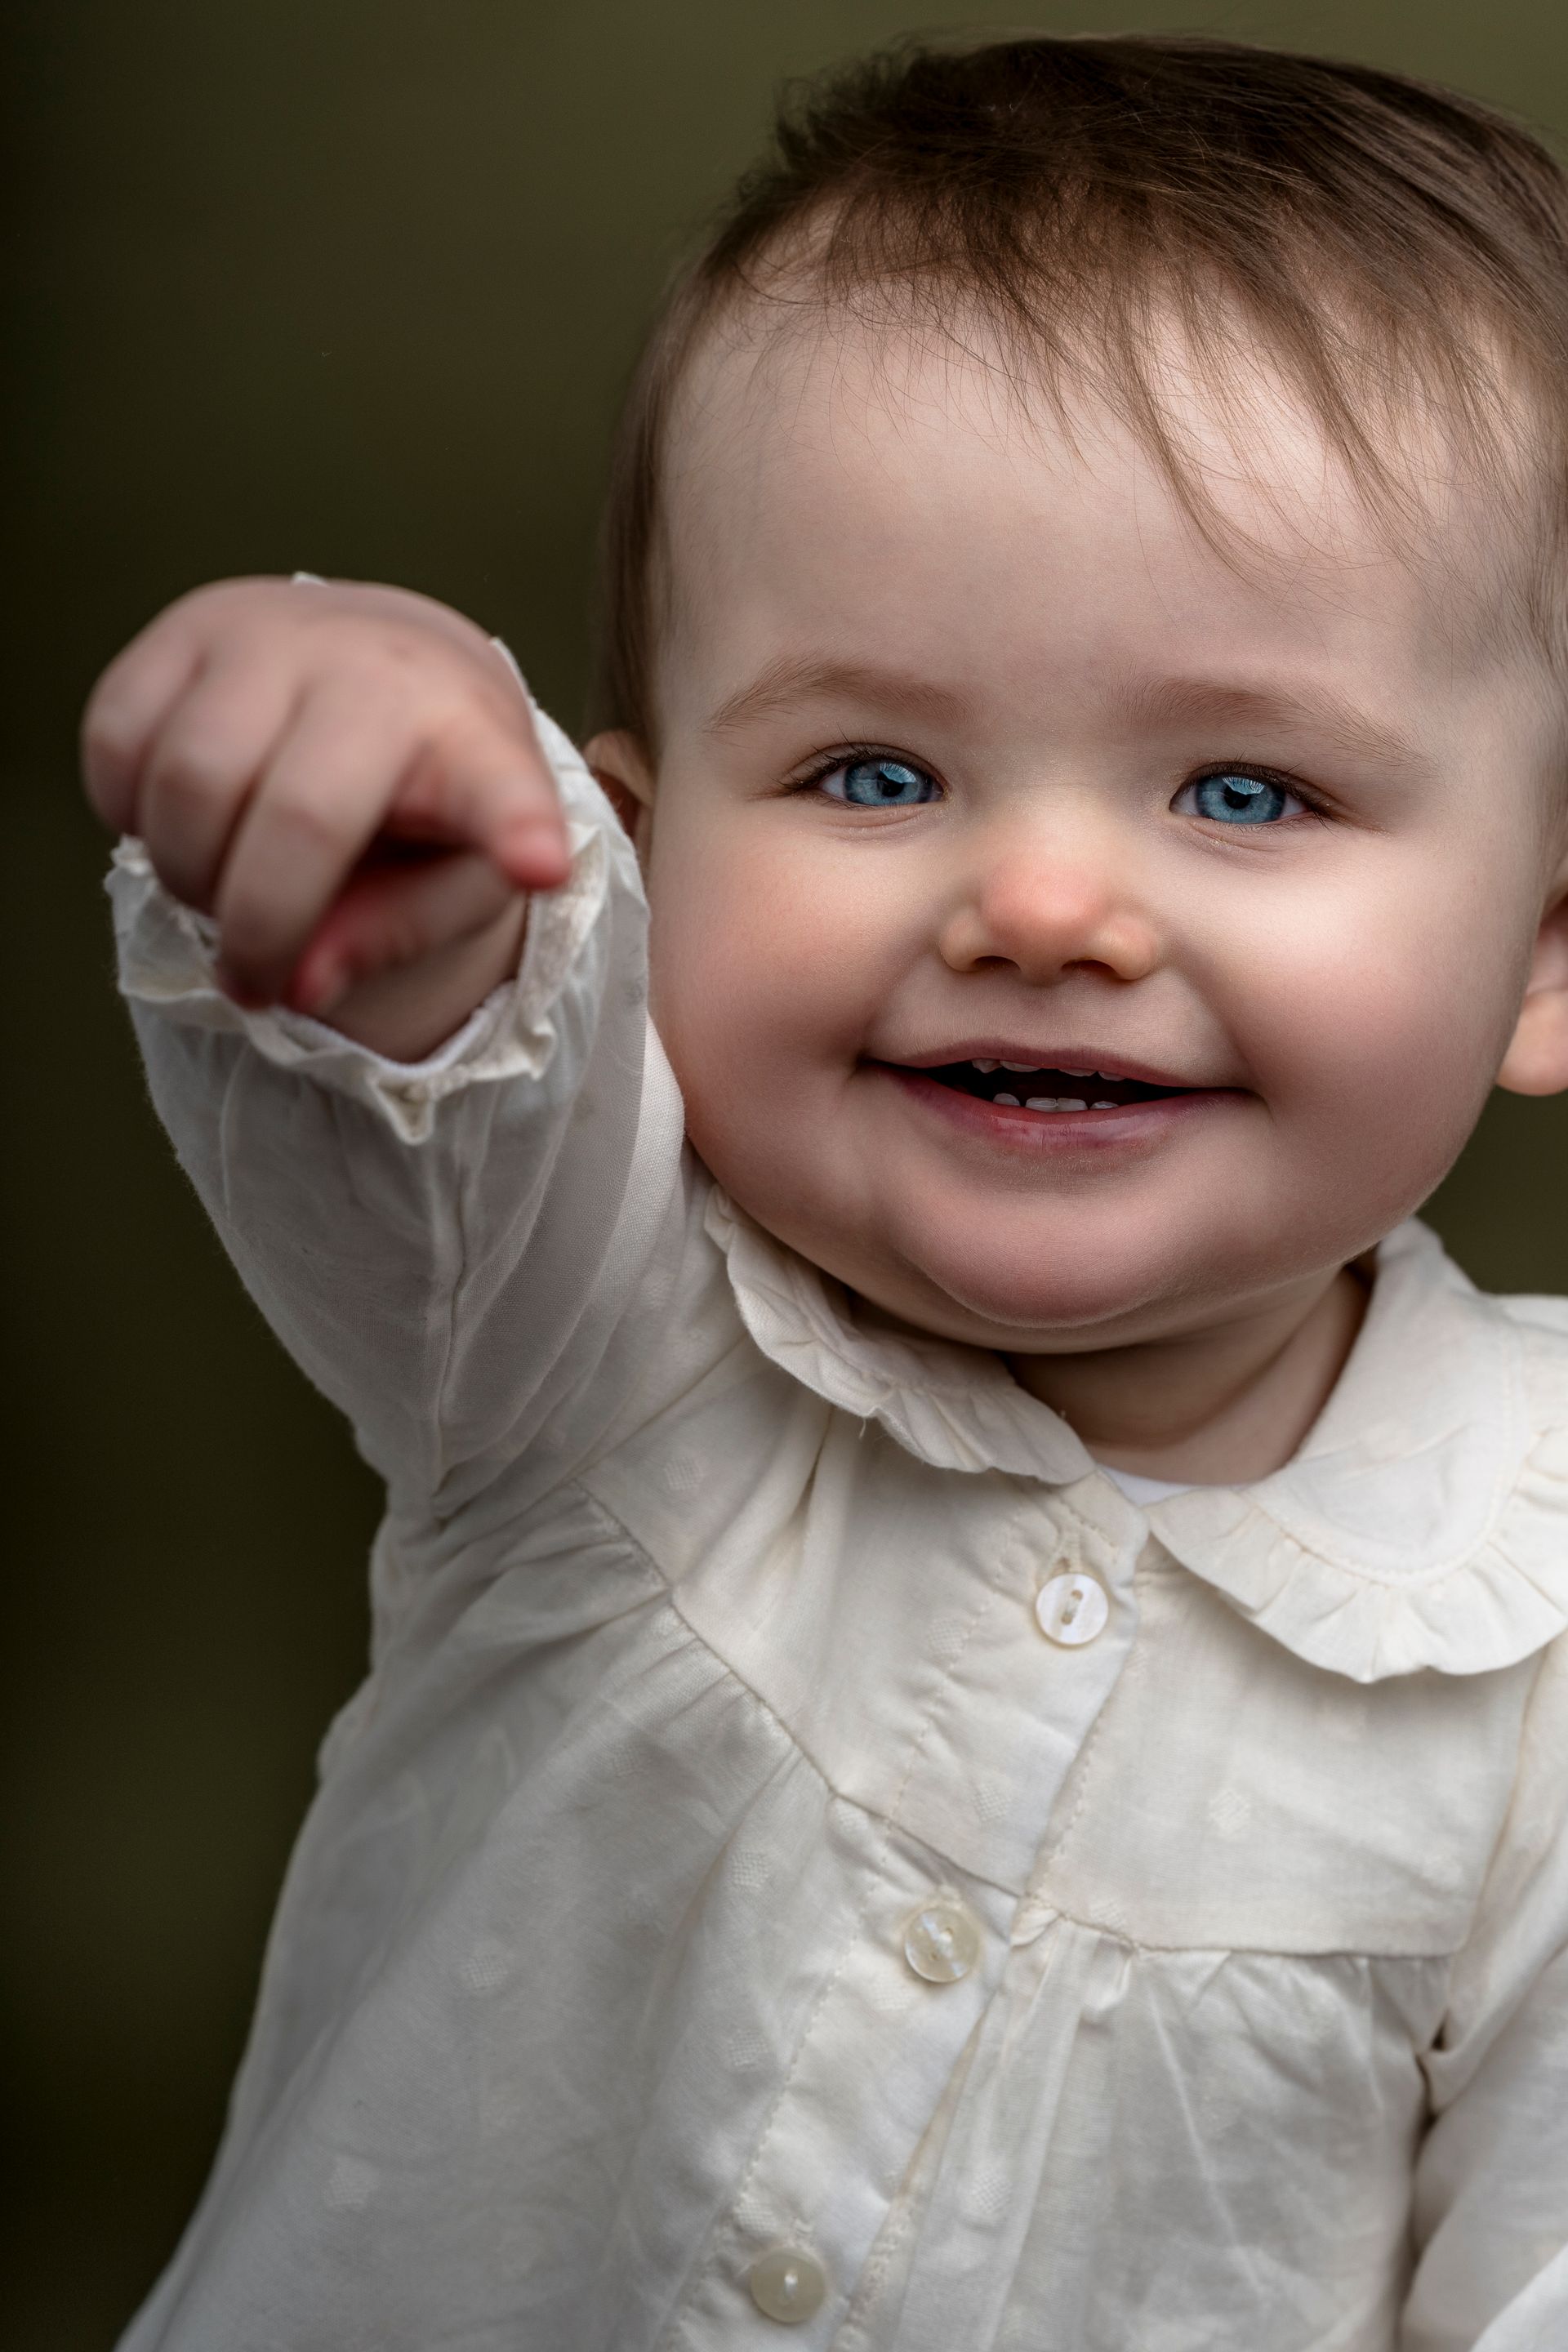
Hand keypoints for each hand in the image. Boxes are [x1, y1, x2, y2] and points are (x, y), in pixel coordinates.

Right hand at [81, 576, 570, 1024]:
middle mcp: (376, 666)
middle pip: (292, 822)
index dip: (516, 828)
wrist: (390, 664)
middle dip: (257, 929)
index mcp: (472, 740)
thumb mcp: (449, 881)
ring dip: (185, 872)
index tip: (540, 864)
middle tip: (256, 975)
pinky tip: (182, 822)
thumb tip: (295, 986)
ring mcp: (272, 631)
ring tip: (221, 890)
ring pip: (186, 782)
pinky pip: (118, 743)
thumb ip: (390, 939)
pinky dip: (128, 812)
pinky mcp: (185, 625)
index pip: (500, 787)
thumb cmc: (427, 793)